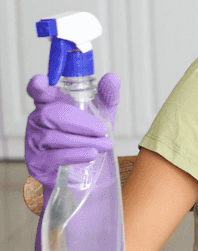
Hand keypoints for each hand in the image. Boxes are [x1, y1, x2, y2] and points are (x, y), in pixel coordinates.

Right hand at [24, 74, 119, 190]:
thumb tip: (111, 78)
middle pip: (51, 114)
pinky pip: (54, 156)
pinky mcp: (36, 161)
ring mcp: (33, 141)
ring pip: (54, 137)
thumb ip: (106, 96)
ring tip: (106, 144)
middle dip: (80, 122)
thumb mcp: (100, 115)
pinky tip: (91, 154)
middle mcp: (37, 120)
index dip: (38, 87)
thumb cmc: (87, 137)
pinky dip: (75, 154)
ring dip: (83, 141)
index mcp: (49, 104)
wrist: (81, 172)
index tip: (42, 82)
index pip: (38, 92)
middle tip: (103, 129)